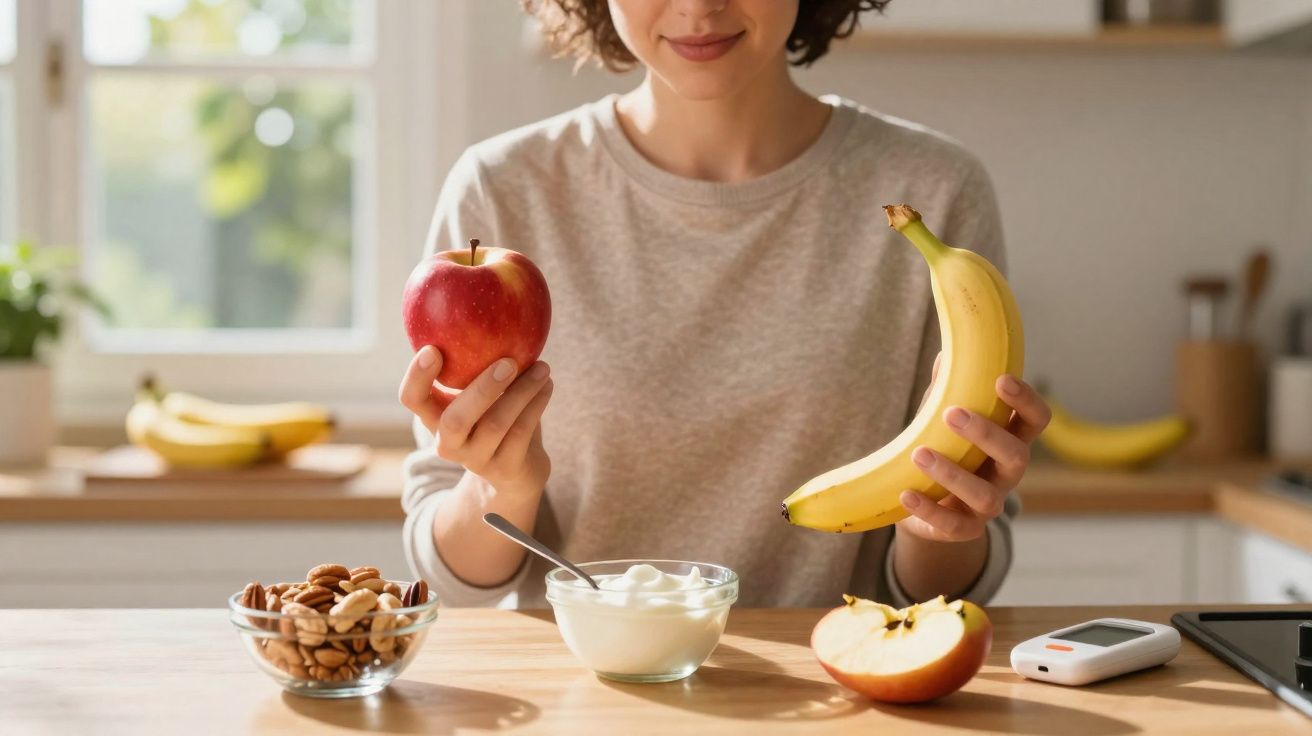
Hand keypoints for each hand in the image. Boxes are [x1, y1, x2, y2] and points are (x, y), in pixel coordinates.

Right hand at [398, 346, 553, 495]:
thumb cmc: (494, 413)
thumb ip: (476, 359)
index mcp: (434, 416)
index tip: (433, 348)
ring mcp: (477, 460)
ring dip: (522, 391)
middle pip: (454, 420)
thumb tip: (485, 299)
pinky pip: (522, 433)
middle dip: (481, 388)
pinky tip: (547, 384)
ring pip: (496, 425)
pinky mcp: (506, 469)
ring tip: (543, 367)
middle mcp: (449, 442)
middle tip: (508, 360)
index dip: (417, 377)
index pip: (411, 399)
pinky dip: (536, 405)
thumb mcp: (479, 389)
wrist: (515, 470)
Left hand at [897, 372, 1050, 542]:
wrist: (925, 503)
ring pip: (985, 496)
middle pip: (1017, 456)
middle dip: (986, 433)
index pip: (1035, 420)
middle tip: (951, 412)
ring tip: (920, 454)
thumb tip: (944, 353)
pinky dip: (929, 510)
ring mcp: (989, 506)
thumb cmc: (944, 447)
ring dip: (953, 474)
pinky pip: (953, 527)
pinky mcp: (964, 529)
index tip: (1001, 380)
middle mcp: (1007, 474)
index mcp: (1010, 440)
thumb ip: (946, 389)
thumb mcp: (943, 417)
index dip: (1026, 401)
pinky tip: (906, 494)